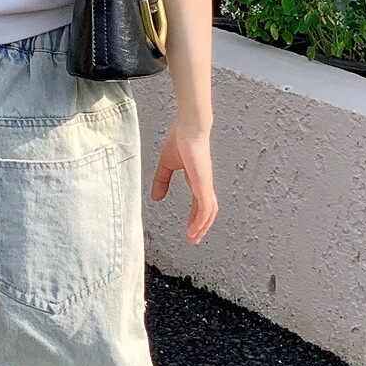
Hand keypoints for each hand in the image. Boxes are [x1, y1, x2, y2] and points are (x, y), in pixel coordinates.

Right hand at [151, 122, 217, 243]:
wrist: (190, 125)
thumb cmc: (181, 138)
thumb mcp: (167, 164)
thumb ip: (162, 180)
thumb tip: (156, 197)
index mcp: (197, 179)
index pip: (200, 202)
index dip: (195, 217)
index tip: (190, 229)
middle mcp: (204, 183)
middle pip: (208, 210)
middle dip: (201, 226)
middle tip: (193, 239)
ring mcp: (205, 183)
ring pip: (209, 211)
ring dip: (202, 226)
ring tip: (193, 238)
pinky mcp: (203, 182)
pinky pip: (206, 205)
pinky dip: (201, 219)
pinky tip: (196, 228)